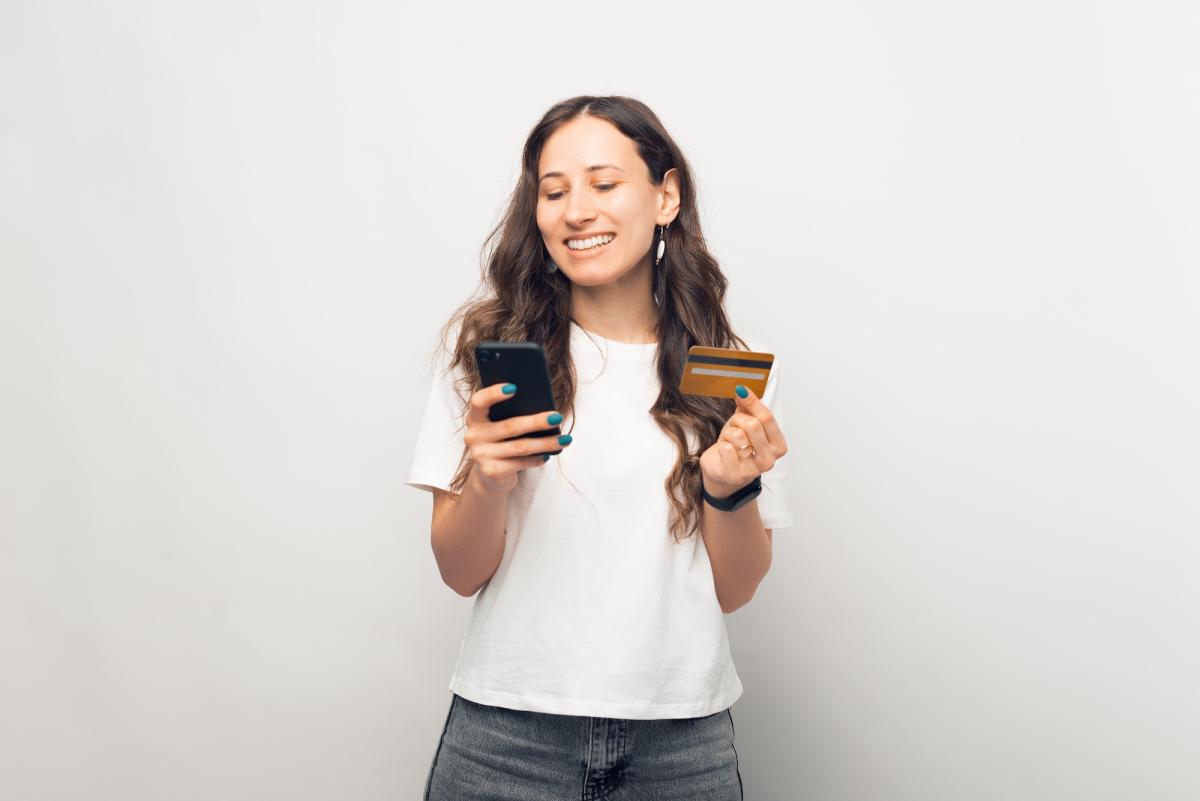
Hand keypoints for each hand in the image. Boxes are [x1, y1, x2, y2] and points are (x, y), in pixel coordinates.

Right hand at [464, 383, 570, 494]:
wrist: (488, 475)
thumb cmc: (500, 442)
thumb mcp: (500, 426)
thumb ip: (510, 414)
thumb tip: (543, 406)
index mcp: (475, 417)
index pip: (479, 401)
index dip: (493, 393)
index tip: (514, 387)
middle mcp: (474, 435)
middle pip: (510, 426)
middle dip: (537, 422)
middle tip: (557, 417)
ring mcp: (481, 455)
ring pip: (520, 446)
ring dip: (545, 443)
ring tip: (564, 439)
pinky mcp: (491, 471)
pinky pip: (520, 463)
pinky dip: (537, 459)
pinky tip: (549, 455)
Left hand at [699, 384, 787, 498]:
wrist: (722, 469)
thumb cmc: (737, 447)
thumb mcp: (744, 423)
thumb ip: (747, 407)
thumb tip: (743, 391)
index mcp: (778, 445)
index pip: (767, 418)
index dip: (753, 402)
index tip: (741, 391)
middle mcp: (769, 459)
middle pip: (753, 425)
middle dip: (738, 421)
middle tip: (734, 427)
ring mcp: (754, 470)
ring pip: (738, 435)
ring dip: (728, 434)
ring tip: (729, 441)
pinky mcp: (735, 475)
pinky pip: (727, 448)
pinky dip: (722, 446)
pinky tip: (724, 453)